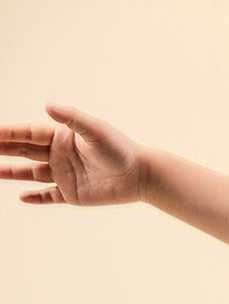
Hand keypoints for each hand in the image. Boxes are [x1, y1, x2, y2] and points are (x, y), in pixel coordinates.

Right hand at [0, 103, 143, 205]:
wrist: (140, 175)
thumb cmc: (120, 149)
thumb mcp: (95, 130)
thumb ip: (72, 118)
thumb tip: (47, 106)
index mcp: (62, 137)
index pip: (28, 133)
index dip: (8, 133)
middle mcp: (59, 155)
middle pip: (24, 150)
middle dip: (3, 148)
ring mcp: (65, 175)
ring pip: (31, 173)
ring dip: (11, 172)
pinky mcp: (72, 194)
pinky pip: (49, 196)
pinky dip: (36, 197)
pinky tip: (22, 197)